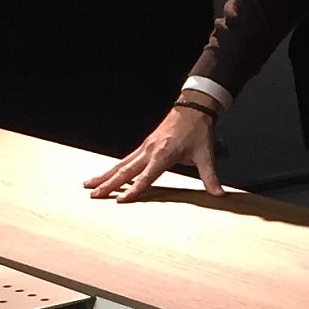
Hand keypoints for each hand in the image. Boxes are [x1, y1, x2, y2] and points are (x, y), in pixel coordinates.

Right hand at [86, 104, 221, 202]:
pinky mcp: (144, 145)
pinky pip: (125, 159)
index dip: (135, 189)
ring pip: (121, 164)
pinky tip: (104, 176)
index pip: (147, 176)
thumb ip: (210, 177)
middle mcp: (150, 150)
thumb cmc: (198, 131)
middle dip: (109, 184)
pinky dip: (113, 168)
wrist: (193, 108)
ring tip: (88, 185)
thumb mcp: (206, 154)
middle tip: (94, 195)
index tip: (121, 200)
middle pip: (126, 170)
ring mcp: (145, 147)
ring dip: (104, 175)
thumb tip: (219, 194)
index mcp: (164, 154)